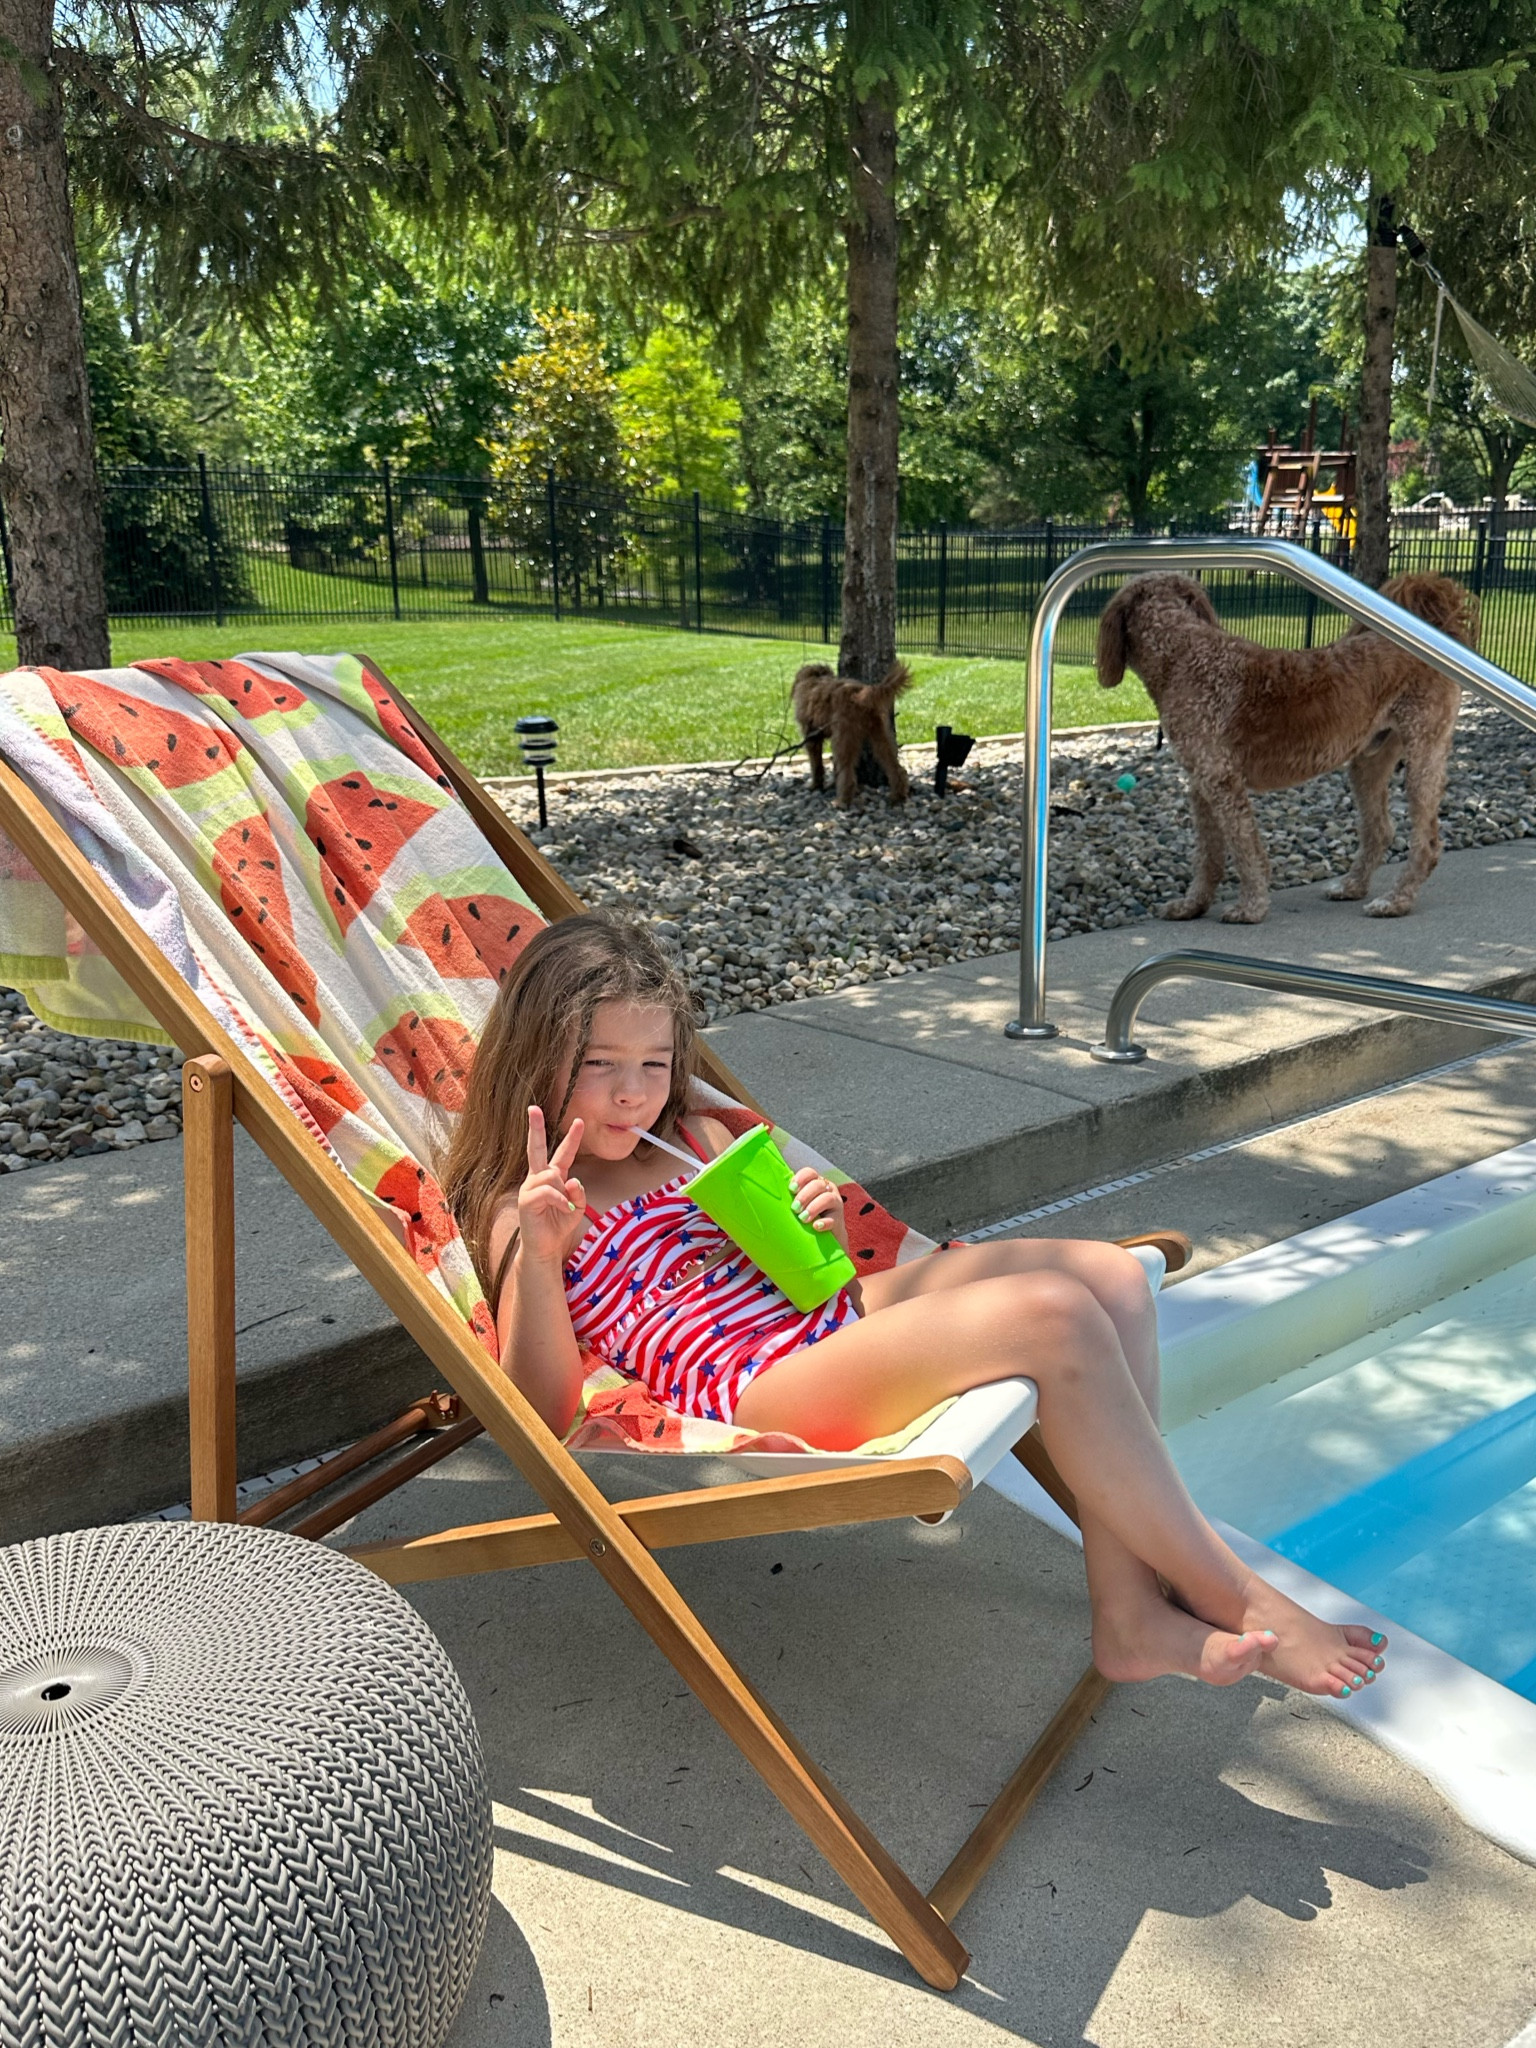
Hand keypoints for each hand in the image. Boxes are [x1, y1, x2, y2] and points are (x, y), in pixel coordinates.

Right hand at [517, 1107, 586, 1267]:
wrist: (545, 1247)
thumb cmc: (558, 1225)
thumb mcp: (577, 1208)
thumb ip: (578, 1193)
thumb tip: (572, 1179)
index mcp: (552, 1177)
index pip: (563, 1154)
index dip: (572, 1139)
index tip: (580, 1121)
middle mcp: (538, 1178)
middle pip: (536, 1148)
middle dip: (535, 1128)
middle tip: (533, 1108)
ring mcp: (530, 1187)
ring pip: (551, 1175)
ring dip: (564, 1192)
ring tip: (566, 1208)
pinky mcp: (526, 1200)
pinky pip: (548, 1191)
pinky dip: (561, 1200)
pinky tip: (565, 1209)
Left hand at [790, 1166, 848, 1251]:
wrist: (824, 1238)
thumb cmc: (804, 1218)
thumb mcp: (798, 1205)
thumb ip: (789, 1198)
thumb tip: (768, 1194)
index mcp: (815, 1182)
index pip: (809, 1173)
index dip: (800, 1179)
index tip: (791, 1190)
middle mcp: (827, 1190)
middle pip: (817, 1185)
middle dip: (804, 1196)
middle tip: (794, 1208)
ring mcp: (835, 1204)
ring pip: (828, 1198)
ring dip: (813, 1207)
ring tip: (803, 1218)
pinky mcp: (839, 1220)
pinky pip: (834, 1219)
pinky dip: (824, 1222)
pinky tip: (816, 1226)